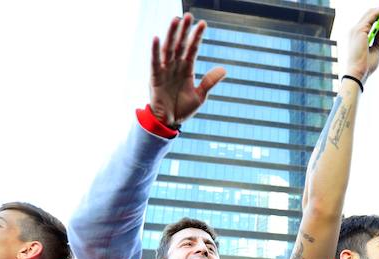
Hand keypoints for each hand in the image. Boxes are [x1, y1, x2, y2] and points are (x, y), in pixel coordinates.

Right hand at [149, 13, 225, 127]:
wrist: (169, 122)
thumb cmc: (183, 109)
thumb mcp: (200, 96)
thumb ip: (209, 82)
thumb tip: (224, 70)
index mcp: (186, 69)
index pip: (192, 49)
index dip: (197, 37)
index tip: (203, 24)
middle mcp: (175, 66)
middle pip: (180, 45)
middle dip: (184, 30)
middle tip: (188, 15)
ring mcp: (165, 70)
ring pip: (168, 48)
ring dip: (171, 34)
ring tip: (175, 20)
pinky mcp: (155, 77)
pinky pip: (154, 62)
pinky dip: (155, 50)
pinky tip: (156, 38)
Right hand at [345, 4, 378, 82]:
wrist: (358, 73)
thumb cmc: (365, 65)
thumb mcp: (377, 48)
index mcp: (357, 35)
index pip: (368, 20)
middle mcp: (355, 30)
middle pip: (370, 14)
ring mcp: (357, 29)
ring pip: (371, 12)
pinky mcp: (360, 29)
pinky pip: (373, 15)